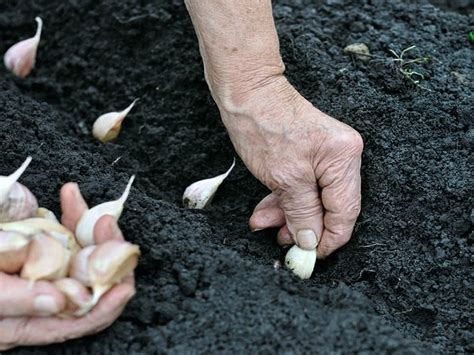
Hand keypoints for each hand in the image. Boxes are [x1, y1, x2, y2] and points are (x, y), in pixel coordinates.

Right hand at [0, 183, 134, 349]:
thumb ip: (12, 299)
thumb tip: (58, 303)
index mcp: (28, 321)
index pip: (78, 320)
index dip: (106, 306)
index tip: (125, 285)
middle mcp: (42, 297)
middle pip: (89, 283)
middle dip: (106, 254)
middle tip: (106, 225)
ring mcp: (43, 268)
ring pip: (81, 253)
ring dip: (90, 227)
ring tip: (86, 205)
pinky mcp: (38, 245)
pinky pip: (64, 232)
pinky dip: (70, 214)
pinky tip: (68, 194)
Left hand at [219, 77, 362, 256]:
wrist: (246, 93)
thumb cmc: (263, 127)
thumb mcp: (284, 178)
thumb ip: (302, 213)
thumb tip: (311, 241)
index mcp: (344, 158)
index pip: (345, 212)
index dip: (329, 239)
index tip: (310, 256)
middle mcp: (342, 156)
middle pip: (329, 206)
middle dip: (303, 226)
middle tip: (282, 242)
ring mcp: (327, 154)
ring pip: (313, 198)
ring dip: (289, 215)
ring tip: (264, 224)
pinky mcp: (310, 154)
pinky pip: (302, 186)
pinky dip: (284, 200)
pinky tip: (266, 211)